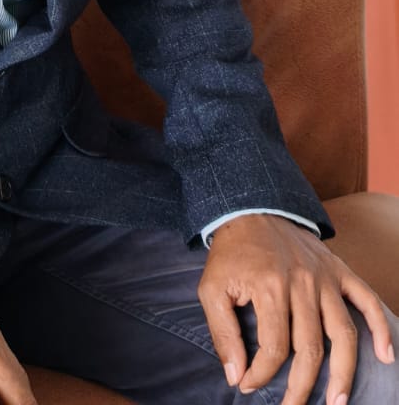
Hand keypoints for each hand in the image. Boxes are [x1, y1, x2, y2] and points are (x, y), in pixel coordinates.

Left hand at [198, 215, 394, 404]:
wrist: (250, 208)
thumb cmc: (231, 254)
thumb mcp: (211, 289)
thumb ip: (222, 334)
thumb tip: (235, 376)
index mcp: (270, 287)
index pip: (273, 348)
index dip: (261, 374)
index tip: (247, 386)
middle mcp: (303, 283)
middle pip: (310, 348)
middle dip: (302, 387)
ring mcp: (324, 277)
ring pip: (342, 333)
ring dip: (343, 372)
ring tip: (339, 402)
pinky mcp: (338, 270)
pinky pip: (366, 299)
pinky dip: (380, 327)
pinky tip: (384, 356)